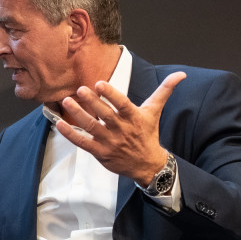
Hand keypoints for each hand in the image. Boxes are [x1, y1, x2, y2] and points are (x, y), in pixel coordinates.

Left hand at [55, 72, 185, 183]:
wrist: (147, 164)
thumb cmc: (148, 134)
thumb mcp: (154, 111)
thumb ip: (164, 91)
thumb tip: (181, 75)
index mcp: (133, 117)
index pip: (121, 104)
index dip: (111, 94)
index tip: (100, 83)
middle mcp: (121, 129)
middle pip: (104, 114)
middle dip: (92, 102)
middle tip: (80, 89)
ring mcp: (109, 142)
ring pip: (91, 126)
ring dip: (78, 114)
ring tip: (67, 101)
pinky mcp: (100, 152)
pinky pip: (83, 142)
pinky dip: (71, 134)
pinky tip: (59, 124)